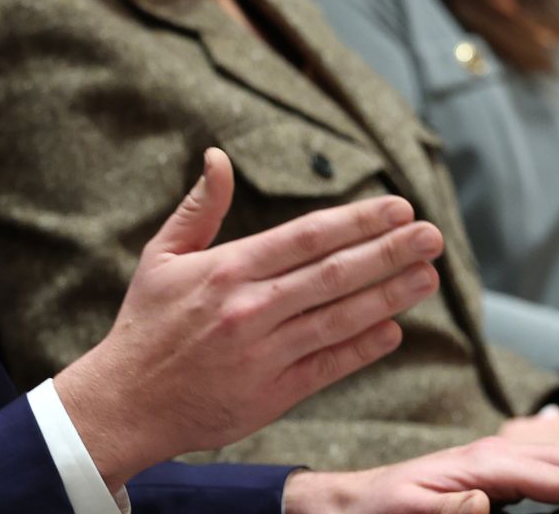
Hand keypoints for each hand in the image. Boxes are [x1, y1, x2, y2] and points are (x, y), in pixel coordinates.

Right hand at [55, 148, 443, 490]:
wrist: (126, 403)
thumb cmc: (146, 325)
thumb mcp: (161, 256)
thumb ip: (198, 208)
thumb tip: (217, 157)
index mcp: (226, 269)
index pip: (307, 237)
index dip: (358, 221)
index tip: (397, 209)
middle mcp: (250, 308)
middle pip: (334, 274)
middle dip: (389, 252)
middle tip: (432, 236)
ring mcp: (264, 353)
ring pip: (340, 319)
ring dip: (389, 297)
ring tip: (427, 276)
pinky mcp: (272, 394)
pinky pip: (328, 365)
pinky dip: (363, 348)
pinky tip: (393, 330)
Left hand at [283, 438, 558, 513]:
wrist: (350, 502)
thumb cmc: (379, 509)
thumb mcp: (407, 511)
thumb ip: (447, 507)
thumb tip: (485, 500)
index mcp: (484, 462)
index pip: (558, 476)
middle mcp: (497, 454)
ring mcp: (498, 461)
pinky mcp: (495, 474)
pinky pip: (551, 471)